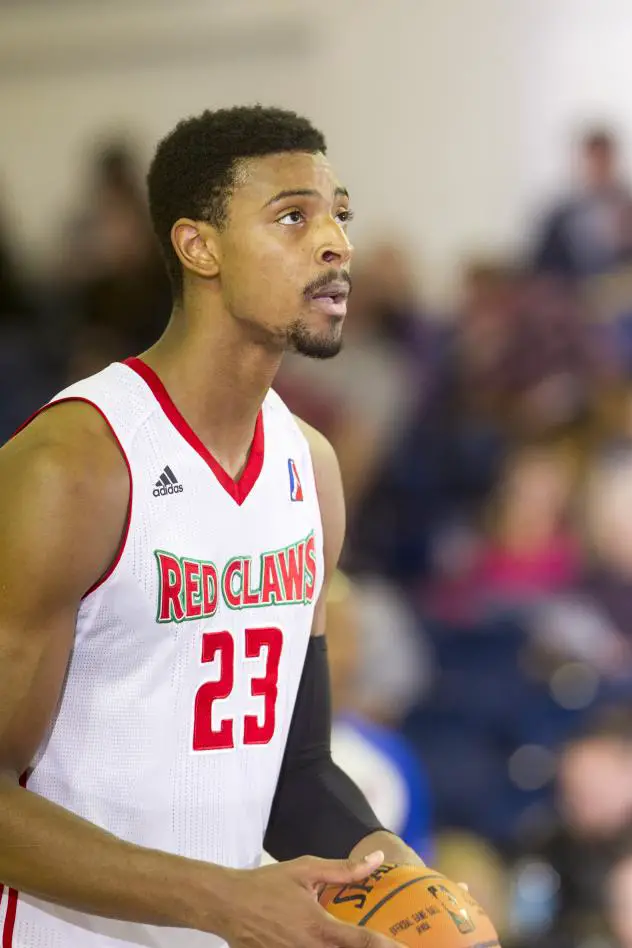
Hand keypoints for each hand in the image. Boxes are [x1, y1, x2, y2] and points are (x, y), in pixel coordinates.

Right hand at [214, 851, 398, 947]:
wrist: (227, 904)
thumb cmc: (266, 885)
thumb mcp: (306, 869)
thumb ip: (343, 869)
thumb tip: (375, 859)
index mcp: (320, 927)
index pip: (363, 942)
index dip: (388, 947)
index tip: (407, 947)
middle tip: (393, 946)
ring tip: (367, 945)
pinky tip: (334, 946)